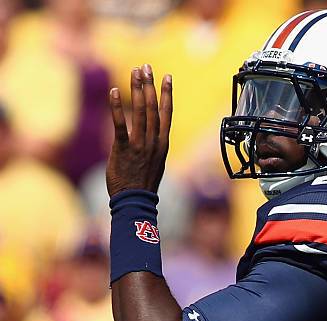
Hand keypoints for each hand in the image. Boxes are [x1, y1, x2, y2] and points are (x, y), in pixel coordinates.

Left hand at [106, 64, 172, 196]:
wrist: (135, 202)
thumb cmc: (143, 184)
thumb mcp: (155, 162)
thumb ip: (154, 145)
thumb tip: (154, 134)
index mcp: (163, 143)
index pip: (167, 113)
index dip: (167, 93)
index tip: (167, 77)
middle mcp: (154, 141)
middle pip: (153, 107)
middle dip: (150, 85)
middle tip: (146, 67)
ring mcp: (139, 145)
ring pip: (140, 112)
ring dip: (137, 90)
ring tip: (135, 72)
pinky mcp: (123, 150)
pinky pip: (120, 125)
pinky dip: (117, 107)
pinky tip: (114, 91)